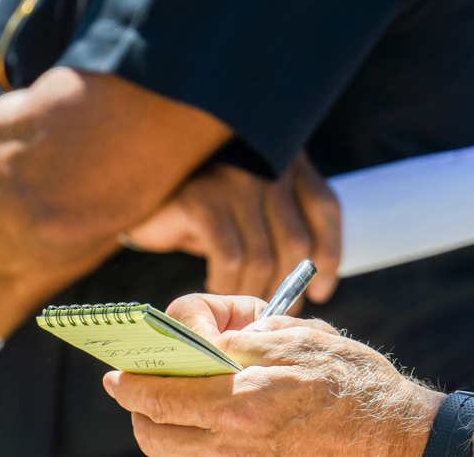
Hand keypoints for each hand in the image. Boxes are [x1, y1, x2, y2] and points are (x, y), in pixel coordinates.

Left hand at [103, 293, 440, 456]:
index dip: (131, 383)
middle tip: (131, 389)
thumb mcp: (299, 338)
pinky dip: (191, 447)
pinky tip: (199, 426)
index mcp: (246, 399)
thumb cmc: (354, 379)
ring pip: (175, 455)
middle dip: (137, 410)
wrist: (398, 436)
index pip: (161, 395)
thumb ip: (243, 338)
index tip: (117, 372)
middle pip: (156, 434)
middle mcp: (239, 442)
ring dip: (160, 429)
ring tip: (162, 407)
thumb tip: (201, 340)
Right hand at [125, 152, 340, 303]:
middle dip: (285, 286)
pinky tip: (214, 285)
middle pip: (297, 242)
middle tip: (270, 311)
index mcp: (287, 161)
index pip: (325, 209)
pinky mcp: (203, 199)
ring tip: (237, 301)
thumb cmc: (208, 212)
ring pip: (262, 258)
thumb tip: (315, 285)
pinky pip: (230, 259)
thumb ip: (282, 229)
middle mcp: (265, 165)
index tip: (322, 291)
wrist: (142, 193)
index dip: (330, 254)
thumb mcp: (253, 212)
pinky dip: (225, 283)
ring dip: (251, 291)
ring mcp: (234, 180)